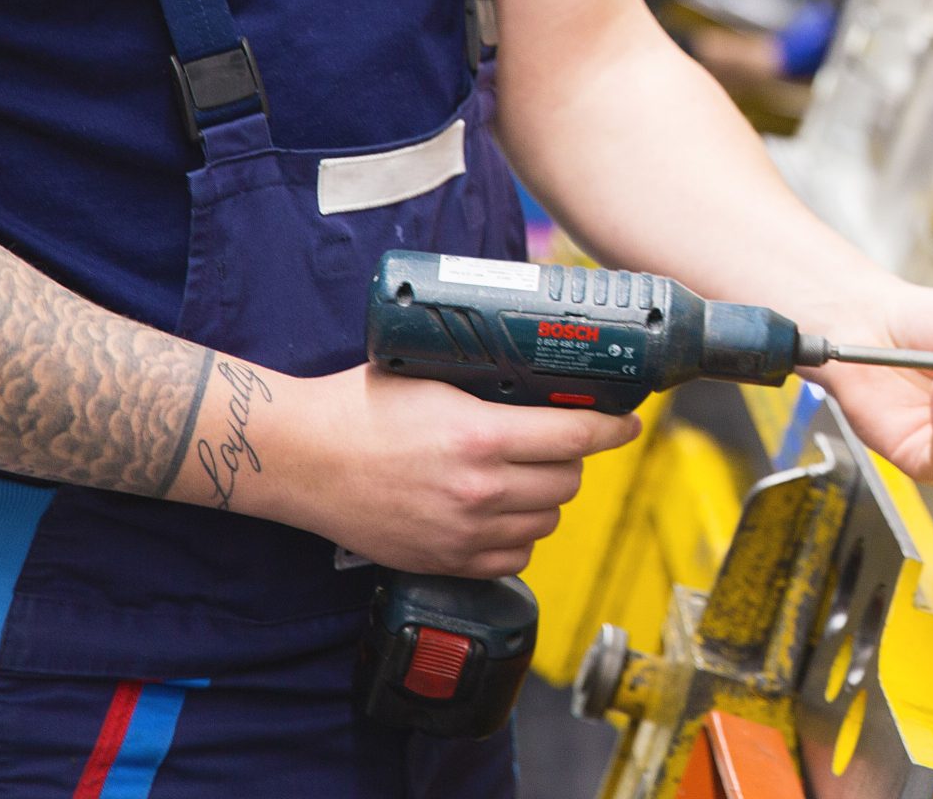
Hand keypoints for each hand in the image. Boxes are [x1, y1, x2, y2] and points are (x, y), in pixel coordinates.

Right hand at [289, 364, 640, 575]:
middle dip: (574, 460)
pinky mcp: (445, 561)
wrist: (303, 459)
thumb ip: (485, 383)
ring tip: (529, 474)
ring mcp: (463, 531)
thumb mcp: (431, 376)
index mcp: (480, 435)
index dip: (612, 430)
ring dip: (547, 496)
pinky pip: (513, 556)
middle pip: (566, 482)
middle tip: (563, 442)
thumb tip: (534, 372)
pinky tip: (505, 511)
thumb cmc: (360, 405)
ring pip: (545, 520)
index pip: (574, 438)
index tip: (628, 423)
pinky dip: (519, 534)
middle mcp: (479, 489)